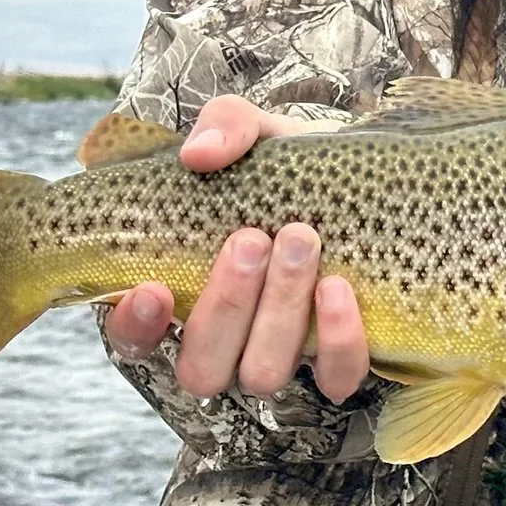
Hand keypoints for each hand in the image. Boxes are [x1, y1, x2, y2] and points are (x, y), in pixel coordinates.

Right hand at [102, 96, 370, 403]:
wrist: (370, 185)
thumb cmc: (293, 169)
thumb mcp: (259, 135)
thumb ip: (225, 126)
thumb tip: (199, 153)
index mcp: (183, 294)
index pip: (134, 339)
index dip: (136, 326)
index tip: (154, 287)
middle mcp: (226, 342)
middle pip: (202, 367)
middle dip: (225, 304)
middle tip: (251, 238)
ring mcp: (281, 358)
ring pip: (262, 374)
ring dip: (279, 311)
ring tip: (301, 239)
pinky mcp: (339, 365)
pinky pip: (335, 378)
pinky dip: (337, 339)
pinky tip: (338, 287)